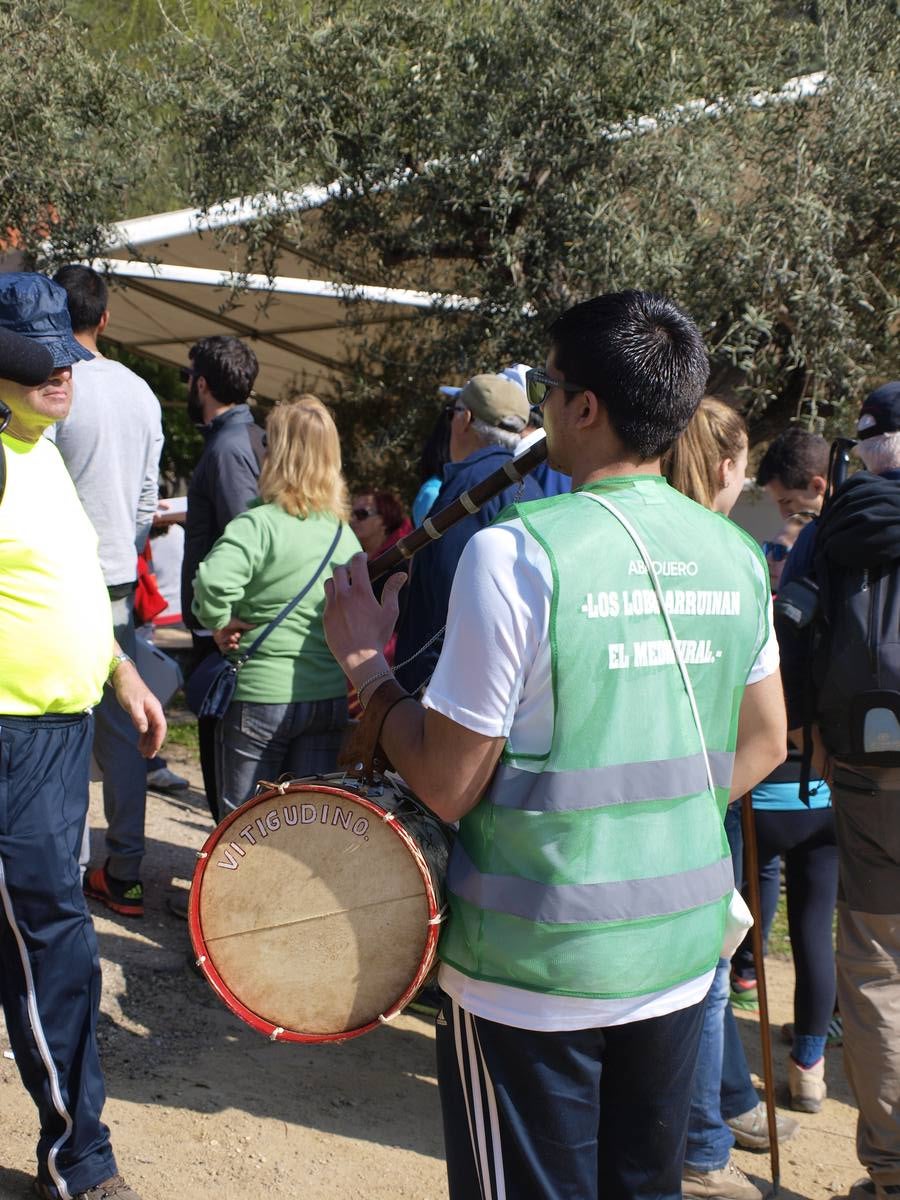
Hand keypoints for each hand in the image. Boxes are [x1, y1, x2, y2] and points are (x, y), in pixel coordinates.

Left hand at [111, 661, 166, 756]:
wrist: (123, 677)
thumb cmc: (128, 688)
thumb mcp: (132, 704)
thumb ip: (138, 717)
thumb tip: (144, 730)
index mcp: (154, 708)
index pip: (161, 727)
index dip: (158, 739)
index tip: (154, 750)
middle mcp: (153, 711)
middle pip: (157, 731)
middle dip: (154, 744)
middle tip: (148, 756)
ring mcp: (148, 713)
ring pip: (151, 731)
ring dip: (148, 742)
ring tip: (144, 754)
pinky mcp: (141, 713)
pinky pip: (144, 728)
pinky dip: (143, 737)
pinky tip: (139, 744)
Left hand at [214, 617, 253, 652]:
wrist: (218, 621)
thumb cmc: (228, 620)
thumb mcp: (239, 623)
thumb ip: (247, 625)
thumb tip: (255, 625)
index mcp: (235, 631)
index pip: (239, 638)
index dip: (240, 638)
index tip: (238, 635)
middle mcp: (230, 635)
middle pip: (235, 643)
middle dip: (237, 642)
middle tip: (235, 639)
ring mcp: (224, 639)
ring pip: (230, 646)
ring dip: (233, 646)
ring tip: (233, 644)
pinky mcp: (219, 641)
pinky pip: (223, 648)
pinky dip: (227, 648)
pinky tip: (229, 645)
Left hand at [324, 553, 405, 679]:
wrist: (359, 658)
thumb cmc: (378, 635)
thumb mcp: (390, 612)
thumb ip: (393, 590)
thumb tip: (401, 574)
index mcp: (360, 591)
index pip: (356, 563)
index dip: (360, 557)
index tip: (363, 558)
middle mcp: (343, 596)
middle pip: (339, 570)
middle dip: (347, 568)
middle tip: (354, 574)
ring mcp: (332, 606)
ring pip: (329, 583)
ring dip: (337, 582)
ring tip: (345, 588)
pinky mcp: (326, 618)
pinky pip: (327, 601)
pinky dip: (333, 599)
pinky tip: (342, 607)